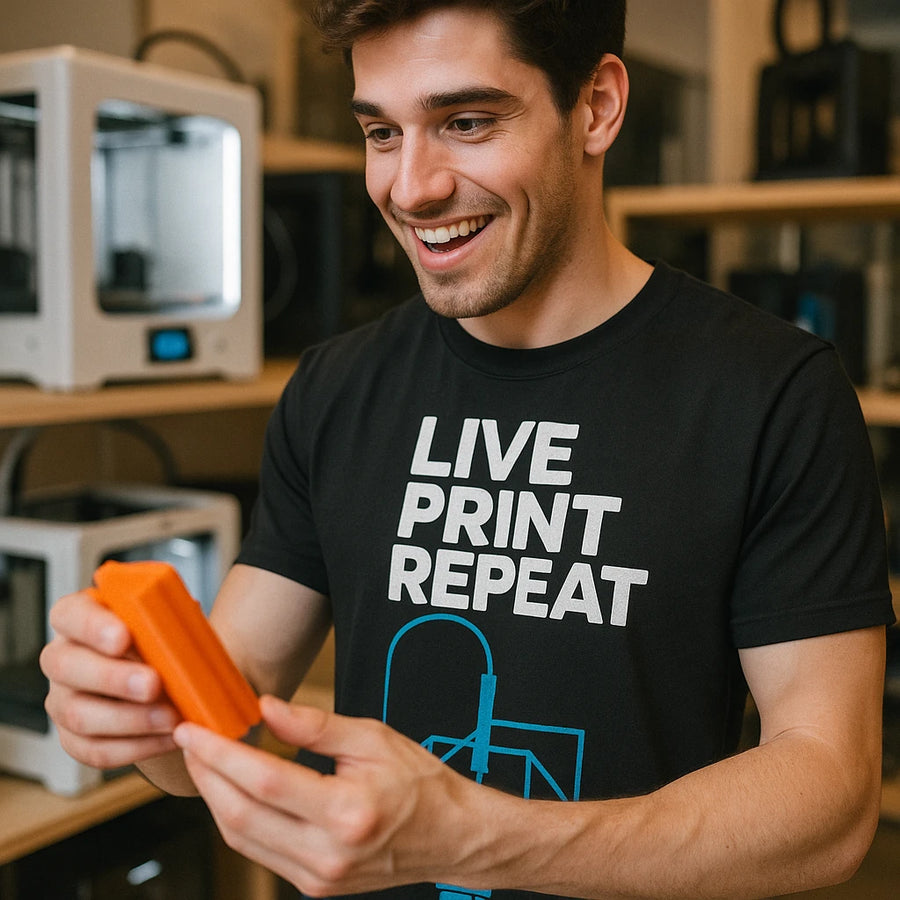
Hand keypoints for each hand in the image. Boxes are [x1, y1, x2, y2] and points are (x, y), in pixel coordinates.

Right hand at [40, 591, 181, 768]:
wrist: (169, 686)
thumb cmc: (166, 643)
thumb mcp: (169, 622)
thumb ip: (169, 617)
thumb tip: (190, 613)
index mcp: (80, 617)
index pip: (68, 614)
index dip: (91, 626)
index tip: (123, 637)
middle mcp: (62, 659)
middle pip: (65, 666)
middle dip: (112, 677)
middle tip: (152, 683)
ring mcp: (63, 701)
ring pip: (79, 714)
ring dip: (130, 718)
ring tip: (170, 717)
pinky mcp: (74, 739)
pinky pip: (95, 750)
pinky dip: (137, 747)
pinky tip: (169, 738)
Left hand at [174, 696, 500, 896]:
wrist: (450, 836)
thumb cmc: (419, 781)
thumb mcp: (373, 737)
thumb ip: (314, 725)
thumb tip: (265, 708)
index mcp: (348, 811)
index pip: (264, 780)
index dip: (220, 754)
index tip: (194, 729)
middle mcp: (328, 853)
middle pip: (241, 815)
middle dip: (205, 775)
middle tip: (188, 740)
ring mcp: (318, 878)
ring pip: (241, 839)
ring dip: (214, 798)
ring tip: (203, 760)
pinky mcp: (313, 886)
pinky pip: (258, 851)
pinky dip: (237, 818)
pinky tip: (232, 789)